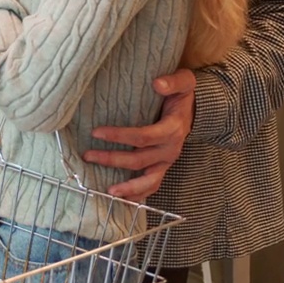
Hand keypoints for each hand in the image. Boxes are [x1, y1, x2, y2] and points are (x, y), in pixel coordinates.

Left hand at [84, 68, 194, 200]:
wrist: (196, 110)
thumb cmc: (183, 95)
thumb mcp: (185, 82)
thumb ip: (173, 82)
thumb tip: (157, 83)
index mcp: (172, 130)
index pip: (143, 136)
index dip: (120, 136)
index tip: (96, 132)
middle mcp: (170, 150)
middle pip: (139, 160)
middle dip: (112, 159)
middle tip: (87, 156)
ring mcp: (166, 161)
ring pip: (148, 180)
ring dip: (128, 187)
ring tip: (108, 192)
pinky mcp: (162, 167)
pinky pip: (152, 185)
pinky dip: (139, 195)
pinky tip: (122, 200)